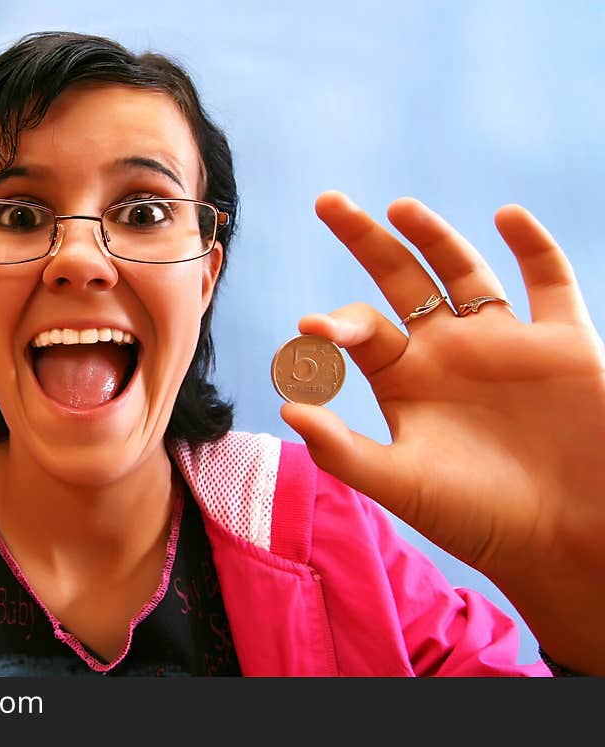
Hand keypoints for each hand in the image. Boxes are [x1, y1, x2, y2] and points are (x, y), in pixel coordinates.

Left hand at [281, 190, 604, 673]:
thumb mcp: (401, 485)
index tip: (311, 327)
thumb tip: (287, 406)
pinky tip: (507, 217)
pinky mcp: (563, 343)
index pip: (360, 332)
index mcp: (406, 380)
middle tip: (327, 201)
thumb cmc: (480, 518)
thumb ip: (343, 449)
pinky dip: (533, 247)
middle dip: (365, 240)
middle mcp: (448, 352)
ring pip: (465, 271)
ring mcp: (504, 342)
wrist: (569, 541)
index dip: (334, 323)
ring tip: (398, 207)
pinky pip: (550, 282)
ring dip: (434, 235)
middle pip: (400, 280)